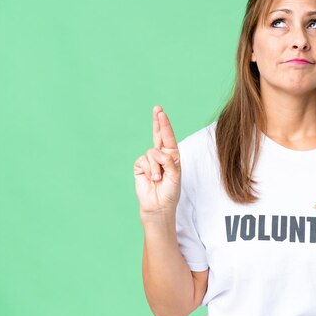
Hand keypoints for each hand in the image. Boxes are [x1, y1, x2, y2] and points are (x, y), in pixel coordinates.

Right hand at [133, 105, 181, 220]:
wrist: (158, 206)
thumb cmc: (170, 192)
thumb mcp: (175, 176)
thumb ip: (169, 161)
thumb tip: (157, 151)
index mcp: (173, 156)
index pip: (168, 137)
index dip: (164, 124)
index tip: (160, 112)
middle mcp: (162, 156)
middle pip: (158, 135)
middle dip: (158, 122)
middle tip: (157, 108)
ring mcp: (150, 161)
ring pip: (152, 153)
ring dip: (156, 167)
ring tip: (159, 179)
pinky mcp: (140, 167)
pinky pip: (143, 161)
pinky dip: (149, 170)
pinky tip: (151, 179)